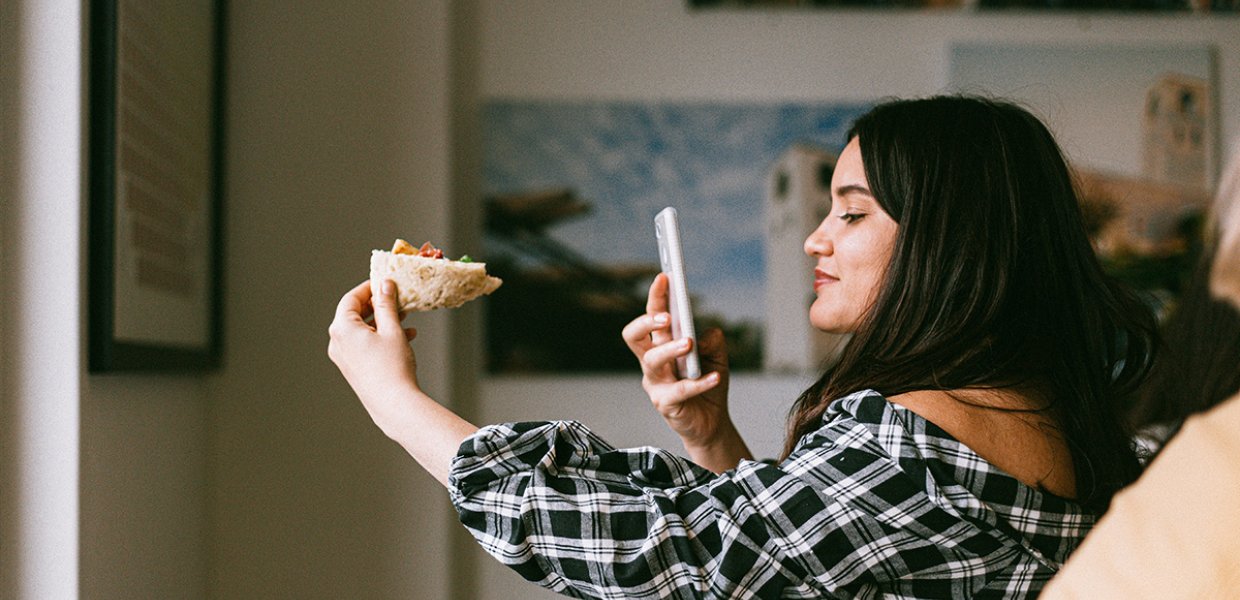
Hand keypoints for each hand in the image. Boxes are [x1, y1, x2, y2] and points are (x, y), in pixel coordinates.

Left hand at [327, 279, 420, 437]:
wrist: (393, 404)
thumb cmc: (392, 367)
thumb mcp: (392, 329)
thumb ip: (386, 304)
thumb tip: (384, 286)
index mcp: (342, 329)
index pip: (351, 298)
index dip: (368, 288)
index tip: (384, 282)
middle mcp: (337, 342)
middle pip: (355, 314)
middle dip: (378, 305)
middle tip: (396, 298)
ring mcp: (343, 357)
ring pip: (362, 330)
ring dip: (382, 322)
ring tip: (405, 318)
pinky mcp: (352, 368)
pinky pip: (364, 345)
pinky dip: (381, 337)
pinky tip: (405, 337)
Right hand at [623, 274, 748, 469]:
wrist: (711, 422)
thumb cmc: (707, 384)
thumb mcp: (716, 356)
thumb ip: (712, 340)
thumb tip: (701, 334)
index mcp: (661, 345)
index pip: (652, 317)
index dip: (655, 297)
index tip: (665, 277)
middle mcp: (652, 362)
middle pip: (635, 336)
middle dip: (647, 321)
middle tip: (667, 315)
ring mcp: (656, 384)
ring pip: (651, 361)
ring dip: (670, 349)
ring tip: (689, 344)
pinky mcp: (665, 404)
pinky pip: (679, 390)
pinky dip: (699, 382)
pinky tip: (715, 376)